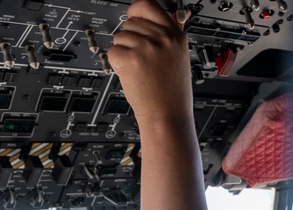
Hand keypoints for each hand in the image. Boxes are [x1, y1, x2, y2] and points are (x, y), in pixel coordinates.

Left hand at [110, 0, 192, 127]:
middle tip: (141, 59)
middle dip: (130, 39)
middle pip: (130, 22)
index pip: (148, 6)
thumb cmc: (173, 92)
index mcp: (175, 35)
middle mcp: (162, 39)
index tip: (134, 20)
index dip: (136, 12)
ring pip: (119, 37)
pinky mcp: (131, 60)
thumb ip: (172, 33)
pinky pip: (112, 52)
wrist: (168, 116)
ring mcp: (146, 48)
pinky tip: (131, 75)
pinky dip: (116, 64)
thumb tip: (176, 14)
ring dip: (123, 52)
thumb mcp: (180, 57)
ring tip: (138, 69)